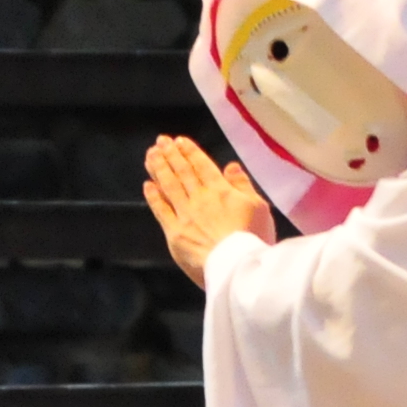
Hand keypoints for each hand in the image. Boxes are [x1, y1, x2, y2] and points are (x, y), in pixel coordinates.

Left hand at [141, 135, 277, 285]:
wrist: (237, 266)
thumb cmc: (253, 238)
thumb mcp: (258, 207)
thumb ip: (243, 185)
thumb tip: (230, 166)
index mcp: (220, 190)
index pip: (201, 165)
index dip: (189, 151)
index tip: (179, 140)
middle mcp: (199, 198)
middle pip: (181, 172)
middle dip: (170, 154)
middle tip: (160, 141)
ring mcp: (184, 215)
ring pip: (168, 186)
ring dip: (158, 168)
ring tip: (151, 155)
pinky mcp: (174, 233)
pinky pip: (161, 210)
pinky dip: (153, 196)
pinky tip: (148, 185)